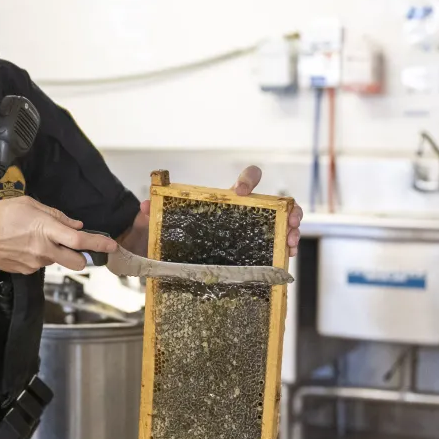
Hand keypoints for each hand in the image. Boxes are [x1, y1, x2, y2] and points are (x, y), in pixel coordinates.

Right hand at [0, 196, 117, 273]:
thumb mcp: (28, 204)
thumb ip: (55, 215)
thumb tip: (75, 224)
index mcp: (46, 230)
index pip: (79, 241)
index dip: (98, 244)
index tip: (112, 245)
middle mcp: (44, 249)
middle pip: (77, 262)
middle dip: (80, 256)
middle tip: (72, 245)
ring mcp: (35, 263)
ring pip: (57, 262)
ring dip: (55, 253)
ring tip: (34, 239)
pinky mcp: (26, 271)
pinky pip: (41, 264)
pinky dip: (38, 256)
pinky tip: (23, 246)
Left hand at [134, 165, 303, 256]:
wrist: (166, 259)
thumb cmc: (166, 237)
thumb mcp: (157, 226)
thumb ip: (152, 215)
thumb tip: (145, 206)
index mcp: (227, 202)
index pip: (246, 180)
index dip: (248, 180)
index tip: (240, 192)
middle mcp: (246, 215)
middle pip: (275, 203)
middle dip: (287, 207)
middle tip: (290, 218)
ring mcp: (253, 232)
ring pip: (281, 224)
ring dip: (292, 228)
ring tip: (292, 240)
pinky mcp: (255, 252)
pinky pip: (276, 248)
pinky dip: (287, 249)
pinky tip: (289, 254)